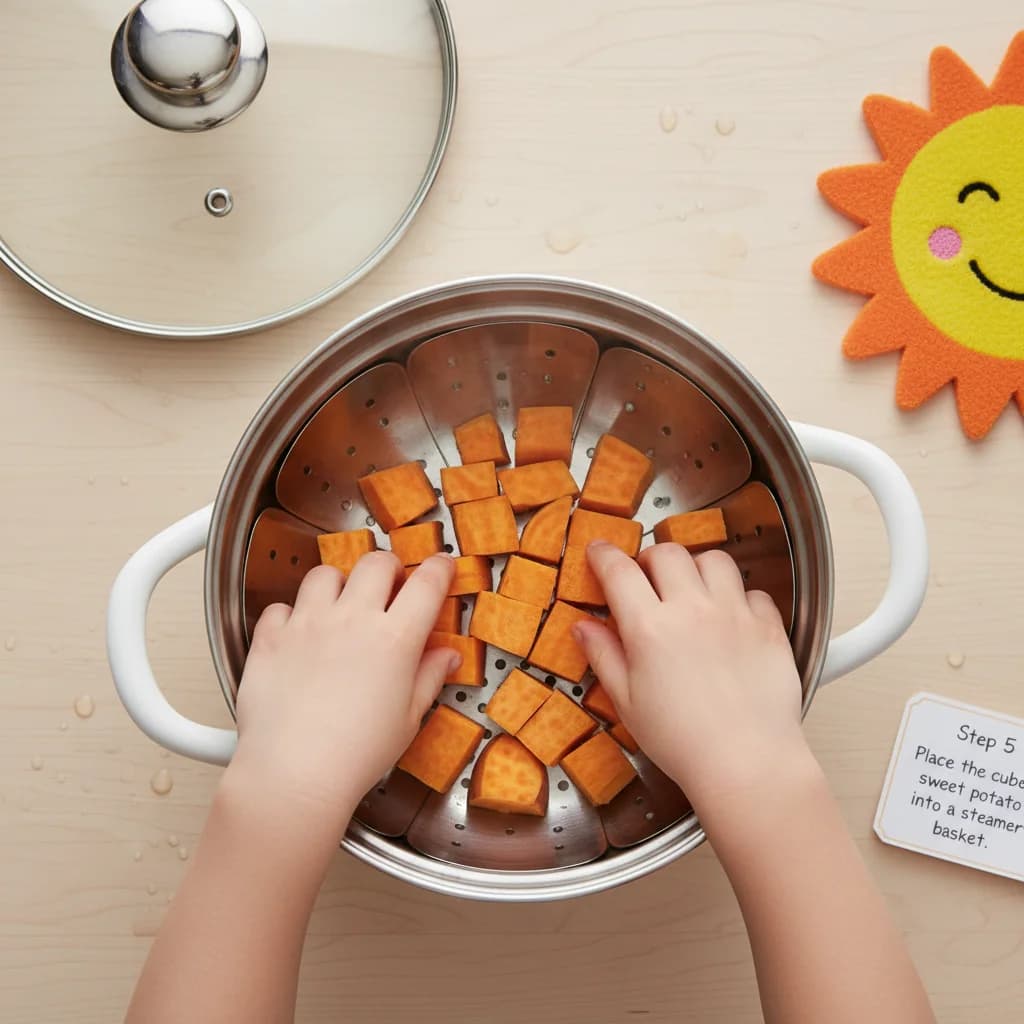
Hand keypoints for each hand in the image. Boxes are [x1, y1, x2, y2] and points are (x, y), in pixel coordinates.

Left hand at [226, 552, 457, 831]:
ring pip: (325, 574)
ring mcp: (308, 624)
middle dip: (389, 568)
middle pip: (376, 564)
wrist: (295, 774)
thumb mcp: (408, 719)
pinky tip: (299, 636)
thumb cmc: (357, 754)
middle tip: (391, 587)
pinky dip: (291, 615)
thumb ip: (428, 678)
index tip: (441, 567)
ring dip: (338, 584)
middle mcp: (351, 619)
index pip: (426, 583)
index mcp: (395, 638)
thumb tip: (446, 656)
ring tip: (340, 606)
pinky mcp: (271, 637)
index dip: (439, 568)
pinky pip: (281, 607)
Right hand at [573, 541, 807, 808]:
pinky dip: (740, 597)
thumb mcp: (626, 702)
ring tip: (691, 590)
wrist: (745, 763)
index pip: (619, 571)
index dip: (604, 555)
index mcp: (650, 628)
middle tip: (646, 579)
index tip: (598, 552)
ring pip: (714, 560)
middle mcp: (693, 610)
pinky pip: (754, 592)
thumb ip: (604, 656)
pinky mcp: (769, 627)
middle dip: (650, 560)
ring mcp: (735, 614)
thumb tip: (584, 627)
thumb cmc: (681, 742)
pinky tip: (731, 618)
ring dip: (696, 568)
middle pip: (667, 553)